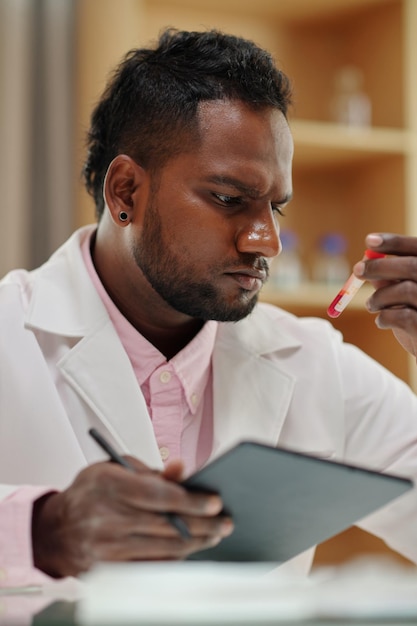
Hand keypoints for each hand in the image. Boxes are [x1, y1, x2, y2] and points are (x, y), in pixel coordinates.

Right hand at [32, 457, 232, 577]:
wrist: (56, 530)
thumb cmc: (92, 492)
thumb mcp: (116, 468)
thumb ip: (151, 471)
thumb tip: (182, 469)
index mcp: (109, 485)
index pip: (158, 495)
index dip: (191, 500)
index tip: (215, 502)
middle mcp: (106, 517)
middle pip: (167, 524)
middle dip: (203, 524)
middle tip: (225, 521)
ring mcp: (107, 547)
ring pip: (164, 548)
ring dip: (196, 542)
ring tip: (215, 533)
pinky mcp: (110, 569)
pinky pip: (153, 566)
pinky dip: (177, 558)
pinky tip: (192, 548)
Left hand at [353, 233, 416, 357]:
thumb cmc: (416, 319)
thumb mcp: (402, 295)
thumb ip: (389, 278)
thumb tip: (366, 259)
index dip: (394, 242)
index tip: (369, 240)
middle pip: (413, 267)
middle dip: (380, 267)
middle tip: (357, 271)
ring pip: (405, 290)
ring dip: (379, 297)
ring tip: (371, 305)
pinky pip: (401, 316)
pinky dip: (384, 317)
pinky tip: (382, 322)